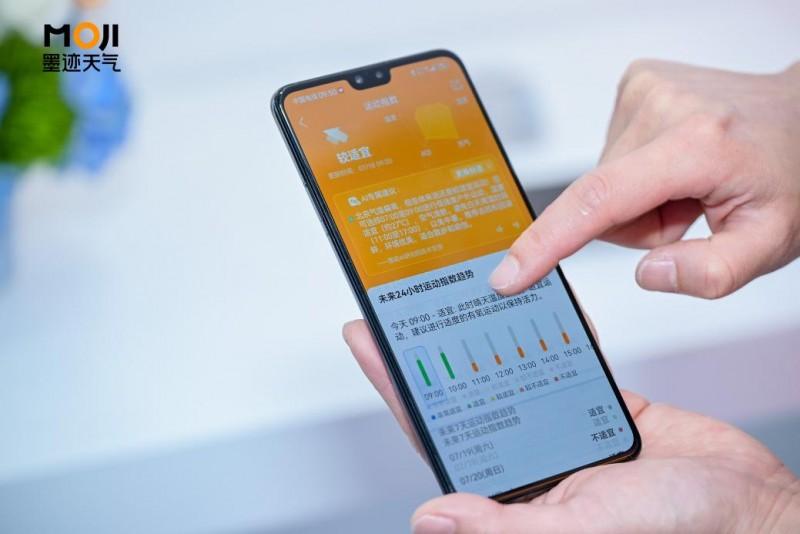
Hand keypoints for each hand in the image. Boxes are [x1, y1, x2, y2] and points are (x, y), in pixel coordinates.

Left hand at [343, 320, 799, 532]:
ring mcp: (566, 431)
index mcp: (515, 492)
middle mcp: (533, 459)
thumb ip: (506, 526)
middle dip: (430, 352)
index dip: (398, 390)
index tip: (369, 344)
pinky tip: (529, 311)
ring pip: (510, 375)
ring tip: (454, 299)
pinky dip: (547, 338)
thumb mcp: (584, 526)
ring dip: (483, 339)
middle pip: (465, 395)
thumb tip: (433, 517)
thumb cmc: (682, 529)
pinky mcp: (602, 410)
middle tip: (400, 307)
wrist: (754, 505)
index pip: (438, 433)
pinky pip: (564, 365)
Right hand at [489, 60, 799, 298]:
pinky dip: (636, 174)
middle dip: (636, 225)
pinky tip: (673, 167)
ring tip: (686, 188)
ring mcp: (644, 90)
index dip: (548, 240)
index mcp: (698, 144)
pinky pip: (609, 157)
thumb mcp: (772, 241)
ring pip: (602, 183)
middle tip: (688, 213)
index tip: (511, 273)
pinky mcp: (634, 85)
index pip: (600, 199)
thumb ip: (713, 273)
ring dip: (638, 200)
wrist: (798, 115)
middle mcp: (663, 106)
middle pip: (600, 201)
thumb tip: (647, 272)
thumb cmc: (787, 173)